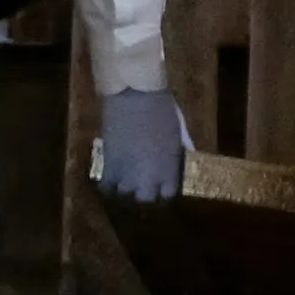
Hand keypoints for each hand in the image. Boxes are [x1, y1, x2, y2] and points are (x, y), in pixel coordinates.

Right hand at [92, 86, 190, 202]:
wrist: (135, 94)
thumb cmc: (162, 108)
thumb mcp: (179, 130)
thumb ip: (183, 147)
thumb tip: (188, 155)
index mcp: (170, 168)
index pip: (168, 195)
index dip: (164, 192)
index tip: (161, 187)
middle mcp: (149, 176)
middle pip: (146, 199)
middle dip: (145, 193)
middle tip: (142, 184)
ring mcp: (127, 173)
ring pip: (124, 194)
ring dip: (125, 188)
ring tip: (125, 180)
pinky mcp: (108, 164)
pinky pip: (106, 186)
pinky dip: (107, 185)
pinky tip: (109, 179)